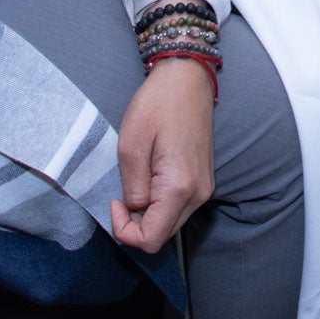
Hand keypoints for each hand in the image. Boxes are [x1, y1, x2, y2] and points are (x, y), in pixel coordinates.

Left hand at [112, 54, 215, 251]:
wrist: (187, 78)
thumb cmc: (157, 105)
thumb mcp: (130, 145)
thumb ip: (132, 188)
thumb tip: (134, 211)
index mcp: (180, 187)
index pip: (151, 239)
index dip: (125, 231)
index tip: (115, 201)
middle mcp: (199, 194)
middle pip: (162, 236)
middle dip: (135, 225)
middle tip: (120, 194)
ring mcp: (205, 188)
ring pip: (170, 224)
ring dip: (147, 214)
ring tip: (136, 180)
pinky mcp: (204, 181)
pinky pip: (178, 208)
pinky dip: (159, 204)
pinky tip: (149, 177)